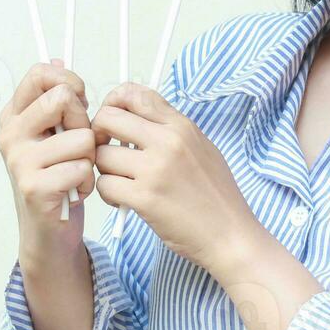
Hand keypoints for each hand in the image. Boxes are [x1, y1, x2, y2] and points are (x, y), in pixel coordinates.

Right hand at [0, 61, 97, 264]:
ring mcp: (19, 160)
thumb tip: (57, 58)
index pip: (40, 74)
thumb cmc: (57, 177)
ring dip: (90, 158)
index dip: (69, 81)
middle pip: (62, 99)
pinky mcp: (34, 187)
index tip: (80, 100)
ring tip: (76, 173)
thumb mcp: (54, 134)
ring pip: (81, 137)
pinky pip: (81, 168)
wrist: (47, 230)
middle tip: (79, 146)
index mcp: (14, 116)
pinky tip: (74, 191)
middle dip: (84, 122)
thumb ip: (56, 100)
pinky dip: (87, 182)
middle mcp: (10, 134)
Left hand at [91, 81, 264, 276]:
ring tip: (121, 182)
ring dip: (104, 170)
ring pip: (101, 155)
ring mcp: (155, 169)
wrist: (230, 235)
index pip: (135, 94)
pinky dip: (108, 194)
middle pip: (108, 118)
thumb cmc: (217, 196)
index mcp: (182, 126)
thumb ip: (171, 130)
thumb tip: (136, 118)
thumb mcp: (202, 148)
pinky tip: (123, 201)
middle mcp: (168, 141)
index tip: (112, 120)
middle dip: (99, 134)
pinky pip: (104, 185)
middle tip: (108, 152)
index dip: (114, 102)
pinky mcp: (144, 198)